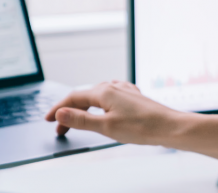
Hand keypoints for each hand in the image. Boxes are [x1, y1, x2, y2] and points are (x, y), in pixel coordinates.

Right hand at [45, 80, 185, 144]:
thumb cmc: (142, 127)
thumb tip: (60, 112)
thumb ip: (82, 119)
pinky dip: (100, 103)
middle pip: (84, 96)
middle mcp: (114, 87)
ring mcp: (124, 91)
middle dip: (70, 112)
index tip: (47, 119)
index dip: (58, 109)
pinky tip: (103, 107)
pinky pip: (111, 95)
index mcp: (104, 91)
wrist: (169, 126)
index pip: (74, 98)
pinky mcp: (133, 97)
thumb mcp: (106, 127)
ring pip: (97, 96)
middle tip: (61, 129)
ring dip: (84, 108)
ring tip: (78, 121)